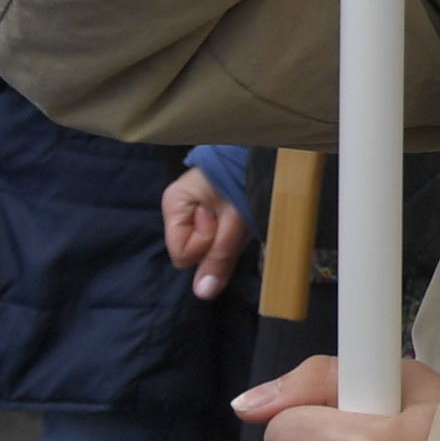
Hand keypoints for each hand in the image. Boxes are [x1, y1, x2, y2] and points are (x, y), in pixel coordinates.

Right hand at [164, 166, 252, 300]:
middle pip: (193, 250)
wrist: (265, 146)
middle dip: (217, 240)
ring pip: (206, 243)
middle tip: (233, 215)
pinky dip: (229, 227)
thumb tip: (202, 294)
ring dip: (226, 234)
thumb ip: (219, 256)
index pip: (182, 254)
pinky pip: (215, 233)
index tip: (222, 220)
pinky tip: (238, 212)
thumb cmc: (245, 177)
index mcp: (174, 204)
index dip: (206, 244)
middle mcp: (178, 206)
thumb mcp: (235, 219)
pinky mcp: (208, 207)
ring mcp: (193, 207)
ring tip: (238, 211)